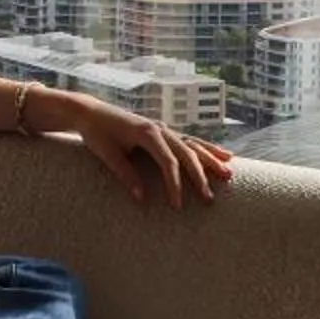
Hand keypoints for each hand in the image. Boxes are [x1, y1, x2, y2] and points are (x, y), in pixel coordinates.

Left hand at [59, 97, 233, 209]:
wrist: (91, 112)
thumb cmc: (96, 133)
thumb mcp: (107, 154)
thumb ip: (125, 175)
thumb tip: (142, 199)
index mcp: (146, 132)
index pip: (168, 162)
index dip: (175, 184)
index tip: (177, 206)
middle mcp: (160, 128)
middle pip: (187, 153)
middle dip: (200, 177)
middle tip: (209, 199)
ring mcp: (164, 128)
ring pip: (194, 144)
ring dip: (212, 160)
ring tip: (228, 175)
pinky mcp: (164, 131)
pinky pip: (190, 140)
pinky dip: (208, 148)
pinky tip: (224, 155)